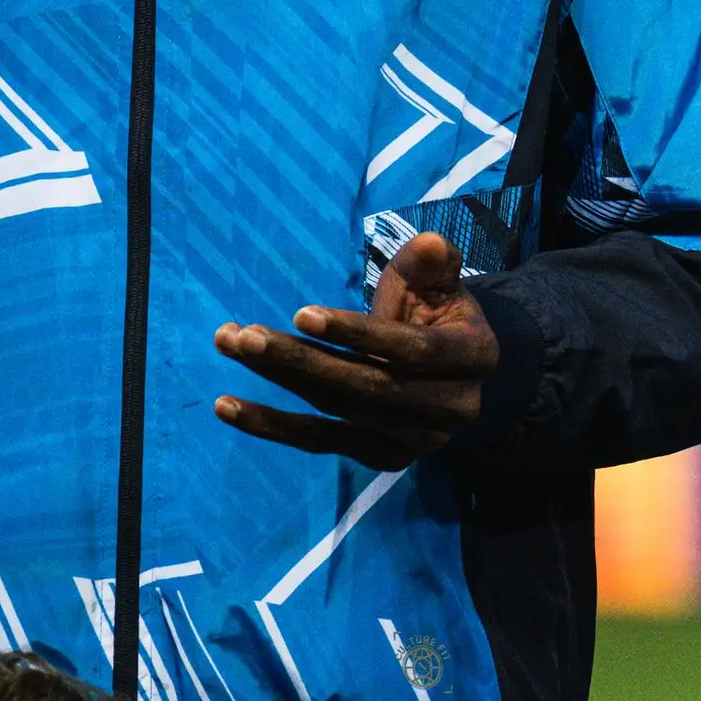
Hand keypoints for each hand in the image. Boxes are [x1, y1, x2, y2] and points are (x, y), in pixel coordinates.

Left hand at [212, 233, 497, 468]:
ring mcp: (416, 440)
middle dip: (301, 359)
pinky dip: (271, 426)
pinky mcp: (381, 457)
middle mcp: (452, 408)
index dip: (357, 333)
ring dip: (278, 380)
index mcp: (473, 357)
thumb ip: (432, 264)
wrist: (453, 374)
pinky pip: (319, 441)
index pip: (414, 351)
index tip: (300, 313)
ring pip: (337, 410)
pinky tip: (227, 405)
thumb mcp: (440, 283)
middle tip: (244, 335)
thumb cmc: (438, 315)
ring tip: (230, 345)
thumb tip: (425, 244)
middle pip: (366, 385)